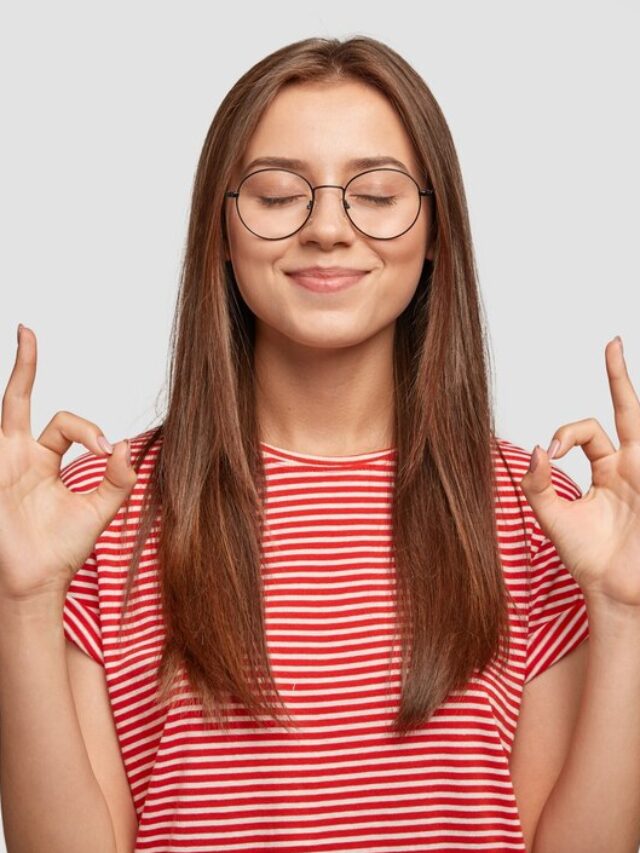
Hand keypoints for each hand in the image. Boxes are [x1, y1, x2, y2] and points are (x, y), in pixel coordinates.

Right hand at [0, 325, 136, 602]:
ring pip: (8, 409)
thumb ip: (117, 480)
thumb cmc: (62, 550)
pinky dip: (4, 427)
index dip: (88, 429)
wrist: (36, 583)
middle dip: (24, 364)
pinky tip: (9, 437)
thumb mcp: (99, 511)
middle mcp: (19, 456)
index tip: (107, 450)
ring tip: (26, 334)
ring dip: (19, 375)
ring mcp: (1, 465)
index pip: (65, 423)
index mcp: (44, 461)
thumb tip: (128, 444)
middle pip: (20, 399)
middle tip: (27, 329)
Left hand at [520, 336, 639, 608]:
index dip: (566, 433)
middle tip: (612, 342)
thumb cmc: (587, 558)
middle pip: (628, 411)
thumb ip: (537, 484)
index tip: (551, 451)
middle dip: (619, 376)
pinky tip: (636, 454)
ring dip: (627, 391)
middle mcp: (631, 466)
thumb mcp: (552, 517)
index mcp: (606, 469)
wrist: (614, 592)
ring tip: (614, 349)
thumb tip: (538, 448)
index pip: (587, 431)